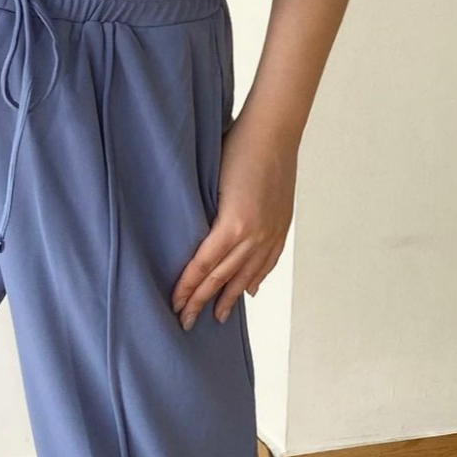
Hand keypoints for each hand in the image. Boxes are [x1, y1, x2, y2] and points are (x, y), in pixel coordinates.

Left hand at [171, 106, 295, 329]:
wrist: (273, 133)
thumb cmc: (235, 148)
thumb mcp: (210, 184)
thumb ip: (205, 217)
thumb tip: (194, 242)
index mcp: (231, 225)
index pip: (202, 267)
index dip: (188, 289)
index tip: (175, 305)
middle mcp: (253, 236)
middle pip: (222, 277)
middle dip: (203, 301)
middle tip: (186, 322)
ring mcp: (270, 233)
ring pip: (247, 275)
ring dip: (230, 297)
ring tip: (217, 316)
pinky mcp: (281, 226)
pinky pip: (267, 262)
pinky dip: (256, 278)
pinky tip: (249, 290)